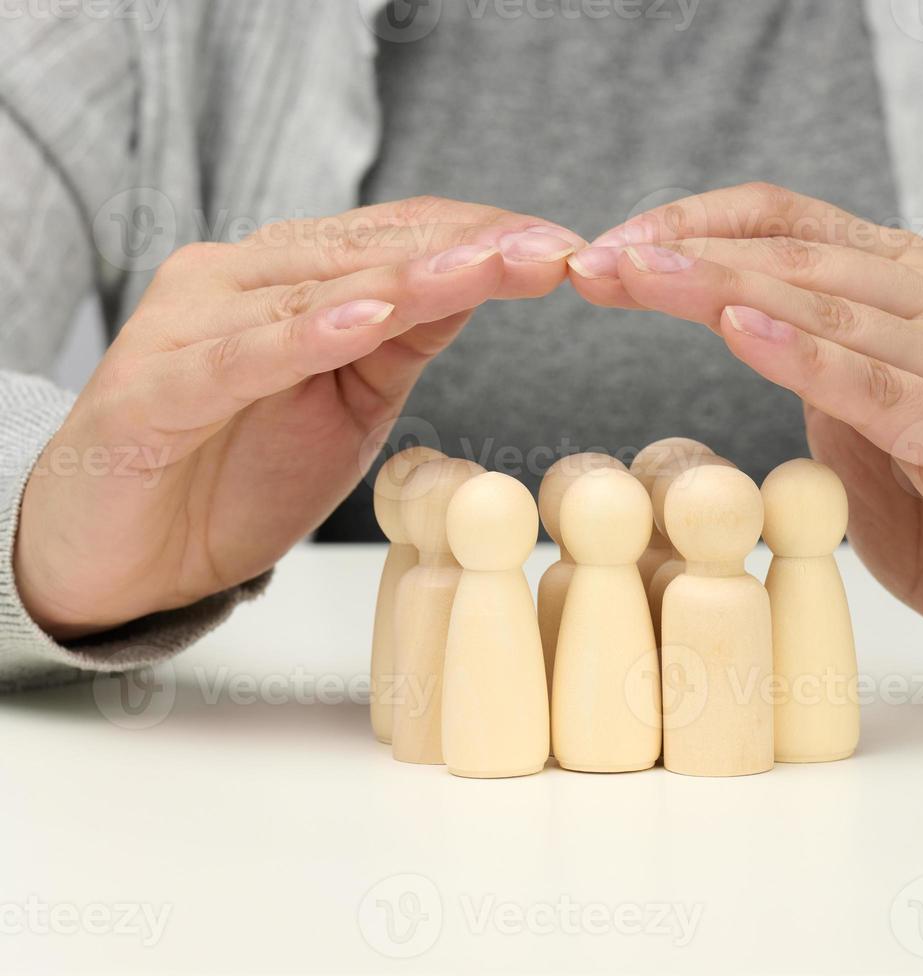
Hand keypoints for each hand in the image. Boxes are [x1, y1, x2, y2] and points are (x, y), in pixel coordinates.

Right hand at [17, 197, 580, 637]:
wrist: (127, 557)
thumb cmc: (235, 476)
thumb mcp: (347, 404)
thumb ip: (399, 341)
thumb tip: (477, 280)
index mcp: (284, 281)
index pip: (394, 237)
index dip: (480, 238)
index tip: (562, 249)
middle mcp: (233, 282)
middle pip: (364, 250)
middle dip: (466, 250)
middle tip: (552, 249)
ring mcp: (186, 328)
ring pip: (311, 292)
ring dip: (406, 278)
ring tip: (484, 266)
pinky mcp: (151, 390)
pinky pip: (239, 357)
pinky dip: (303, 336)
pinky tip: (365, 319)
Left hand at [569, 182, 922, 690]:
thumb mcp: (857, 406)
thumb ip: (806, 351)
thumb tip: (716, 310)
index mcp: (909, 283)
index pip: (788, 221)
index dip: (694, 222)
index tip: (612, 245)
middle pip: (793, 256)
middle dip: (682, 254)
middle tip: (595, 261)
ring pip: (822, 307)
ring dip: (716, 289)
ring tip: (636, 275)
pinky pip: (868, 384)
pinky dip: (799, 355)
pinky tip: (736, 329)